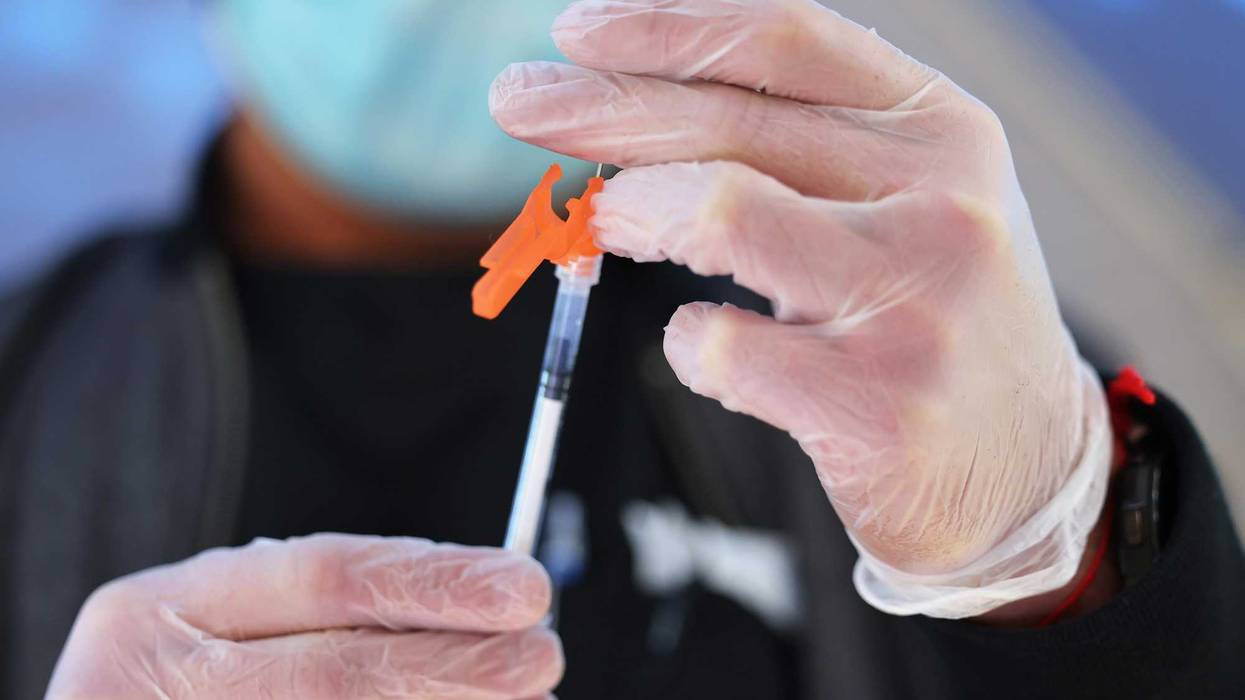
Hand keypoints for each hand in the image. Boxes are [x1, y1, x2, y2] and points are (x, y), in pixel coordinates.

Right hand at [47, 535, 561, 698]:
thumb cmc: (182, 690)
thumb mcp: (216, 628)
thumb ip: (330, 615)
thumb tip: (483, 602)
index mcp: (154, 616)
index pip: (323, 579)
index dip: (435, 583)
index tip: (523, 587)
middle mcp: (151, 688)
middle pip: (338, 676)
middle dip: (456, 665)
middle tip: (542, 655)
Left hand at [491, 0, 1111, 618]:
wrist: (1026, 471)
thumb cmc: (933, 317)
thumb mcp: (902, 203)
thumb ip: (799, 148)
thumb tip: (634, 103)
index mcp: (941, 132)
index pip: (786, 38)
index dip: (665, 26)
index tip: (575, 31)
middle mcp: (941, 202)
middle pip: (731, 118)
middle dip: (600, 105)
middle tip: (520, 103)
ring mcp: (914, 303)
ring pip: (718, 210)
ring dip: (633, 210)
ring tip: (606, 225)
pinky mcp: (877, 405)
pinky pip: (721, 349)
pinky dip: (686, 345)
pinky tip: (708, 351)